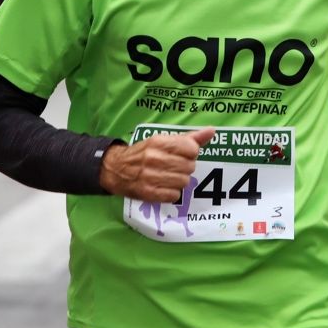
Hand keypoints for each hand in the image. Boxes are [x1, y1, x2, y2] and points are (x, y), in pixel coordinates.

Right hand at [99, 128, 214, 202]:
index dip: (190, 153)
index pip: (191, 149)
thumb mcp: (163, 140)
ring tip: (168, 176)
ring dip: (179, 180)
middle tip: (174, 166)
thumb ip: (189, 137)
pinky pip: (174, 195)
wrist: (115, 169)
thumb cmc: (143, 153)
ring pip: (183, 182)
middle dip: (185, 167)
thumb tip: (212, 131)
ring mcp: (150, 176)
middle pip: (189, 167)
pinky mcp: (148, 193)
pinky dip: (171, 193)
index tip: (182, 154)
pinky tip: (163, 186)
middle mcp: (154, 158)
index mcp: (158, 142)